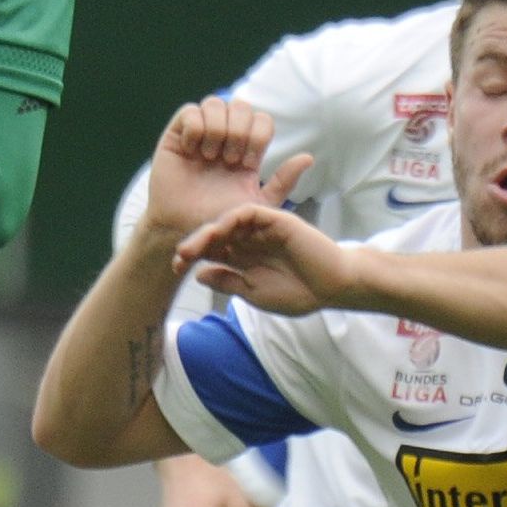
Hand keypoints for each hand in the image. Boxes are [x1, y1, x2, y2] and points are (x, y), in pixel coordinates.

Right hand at [144, 98, 312, 244]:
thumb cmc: (219, 221)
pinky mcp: (176, 136)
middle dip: (239, 131)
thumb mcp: (257, 204)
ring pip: (216, 102)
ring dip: (217, 129)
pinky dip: (195, 129)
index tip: (247, 164)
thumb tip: (308, 157)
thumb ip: (283, 182)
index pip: (262, 120)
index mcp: (246, 150)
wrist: (184, 230)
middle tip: (229, 160)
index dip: (258, 136)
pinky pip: (189, 111)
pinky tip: (191, 151)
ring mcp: (200, 134)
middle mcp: (224, 137)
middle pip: (241, 105)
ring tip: (210, 156)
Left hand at [179, 203, 356, 316]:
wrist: (331, 287)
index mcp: (243, 257)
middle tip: (179, 255)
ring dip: (209, 232)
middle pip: (215, 235)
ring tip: (194, 246)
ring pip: (227, 222)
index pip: (212, 251)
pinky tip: (219, 231)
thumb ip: (228, 282)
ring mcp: (261, 228)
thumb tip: (198, 275)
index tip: (175, 268)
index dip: (193, 257)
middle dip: (195, 244)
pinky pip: (248, 212)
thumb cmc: (297, 293)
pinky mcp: (275, 218)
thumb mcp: (253, 293)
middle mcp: (249, 240)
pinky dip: (231, 219)